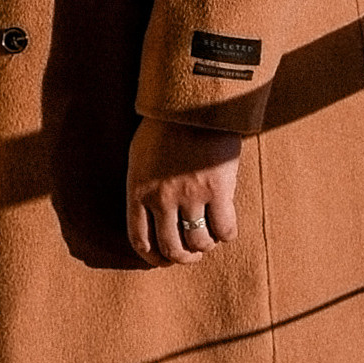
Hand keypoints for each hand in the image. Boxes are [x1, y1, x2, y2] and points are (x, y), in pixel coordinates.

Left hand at [127, 117, 241, 265]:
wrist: (193, 102)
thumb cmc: (165, 127)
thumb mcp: (140, 158)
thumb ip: (144, 189)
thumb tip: (151, 218)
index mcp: (137, 190)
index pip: (140, 240)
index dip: (153, 258)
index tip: (164, 261)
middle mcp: (161, 198)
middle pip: (172, 248)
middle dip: (183, 258)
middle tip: (192, 255)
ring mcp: (190, 195)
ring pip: (199, 242)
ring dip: (205, 246)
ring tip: (209, 239)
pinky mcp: (218, 190)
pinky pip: (224, 229)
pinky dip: (226, 235)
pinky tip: (226, 228)